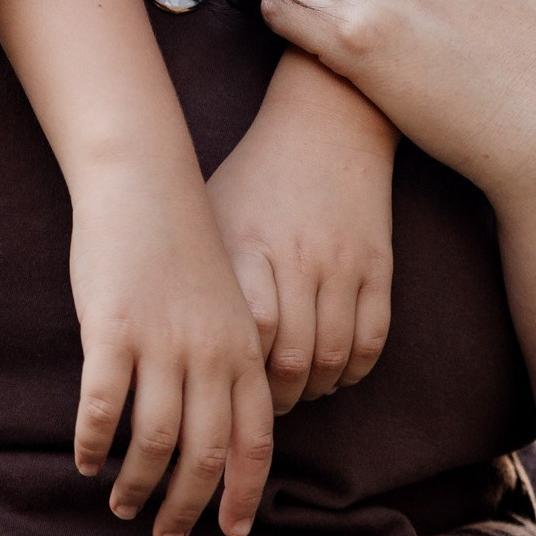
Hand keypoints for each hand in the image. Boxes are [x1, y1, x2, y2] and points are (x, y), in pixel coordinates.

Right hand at [69, 160, 272, 535]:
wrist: (145, 182)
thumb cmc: (182, 246)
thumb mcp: (225, 304)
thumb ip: (229, 362)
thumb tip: (220, 430)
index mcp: (244, 349)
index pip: (255, 442)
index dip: (243, 494)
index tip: (230, 531)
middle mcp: (210, 353)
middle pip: (204, 454)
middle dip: (186, 507)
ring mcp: (161, 342)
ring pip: (154, 442)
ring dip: (138, 485)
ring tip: (121, 504)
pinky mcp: (112, 330)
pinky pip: (101, 406)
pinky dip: (92, 442)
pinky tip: (84, 459)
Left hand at [208, 55, 395, 410]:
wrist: (326, 124)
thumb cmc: (255, 176)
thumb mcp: (213, 211)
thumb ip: (196, 270)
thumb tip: (158, 336)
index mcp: (247, 245)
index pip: (243, 336)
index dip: (233, 377)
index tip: (219, 393)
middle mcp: (296, 257)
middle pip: (291, 360)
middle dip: (274, 400)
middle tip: (255, 410)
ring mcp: (341, 263)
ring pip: (333, 358)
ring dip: (314, 391)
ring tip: (293, 395)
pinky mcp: (377, 266)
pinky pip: (371, 339)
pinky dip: (353, 370)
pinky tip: (333, 374)